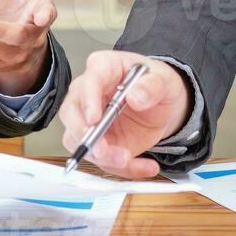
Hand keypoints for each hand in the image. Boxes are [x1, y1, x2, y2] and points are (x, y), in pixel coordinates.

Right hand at [58, 51, 190, 179]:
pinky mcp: (97, 141)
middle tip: (103, 150)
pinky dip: (120, 168)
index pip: (89, 80)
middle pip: (71, 112)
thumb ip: (152, 86)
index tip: (94, 118)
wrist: (162, 106)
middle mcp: (89, 93)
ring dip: (102, 156)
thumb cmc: (156, 85)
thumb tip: (135, 97)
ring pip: (78, 140)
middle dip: (84, 134)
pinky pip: (99, 159)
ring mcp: (89, 119)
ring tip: (127, 160)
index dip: (88, 100)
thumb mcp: (164, 80)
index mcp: (104, 68)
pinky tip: (143, 166)